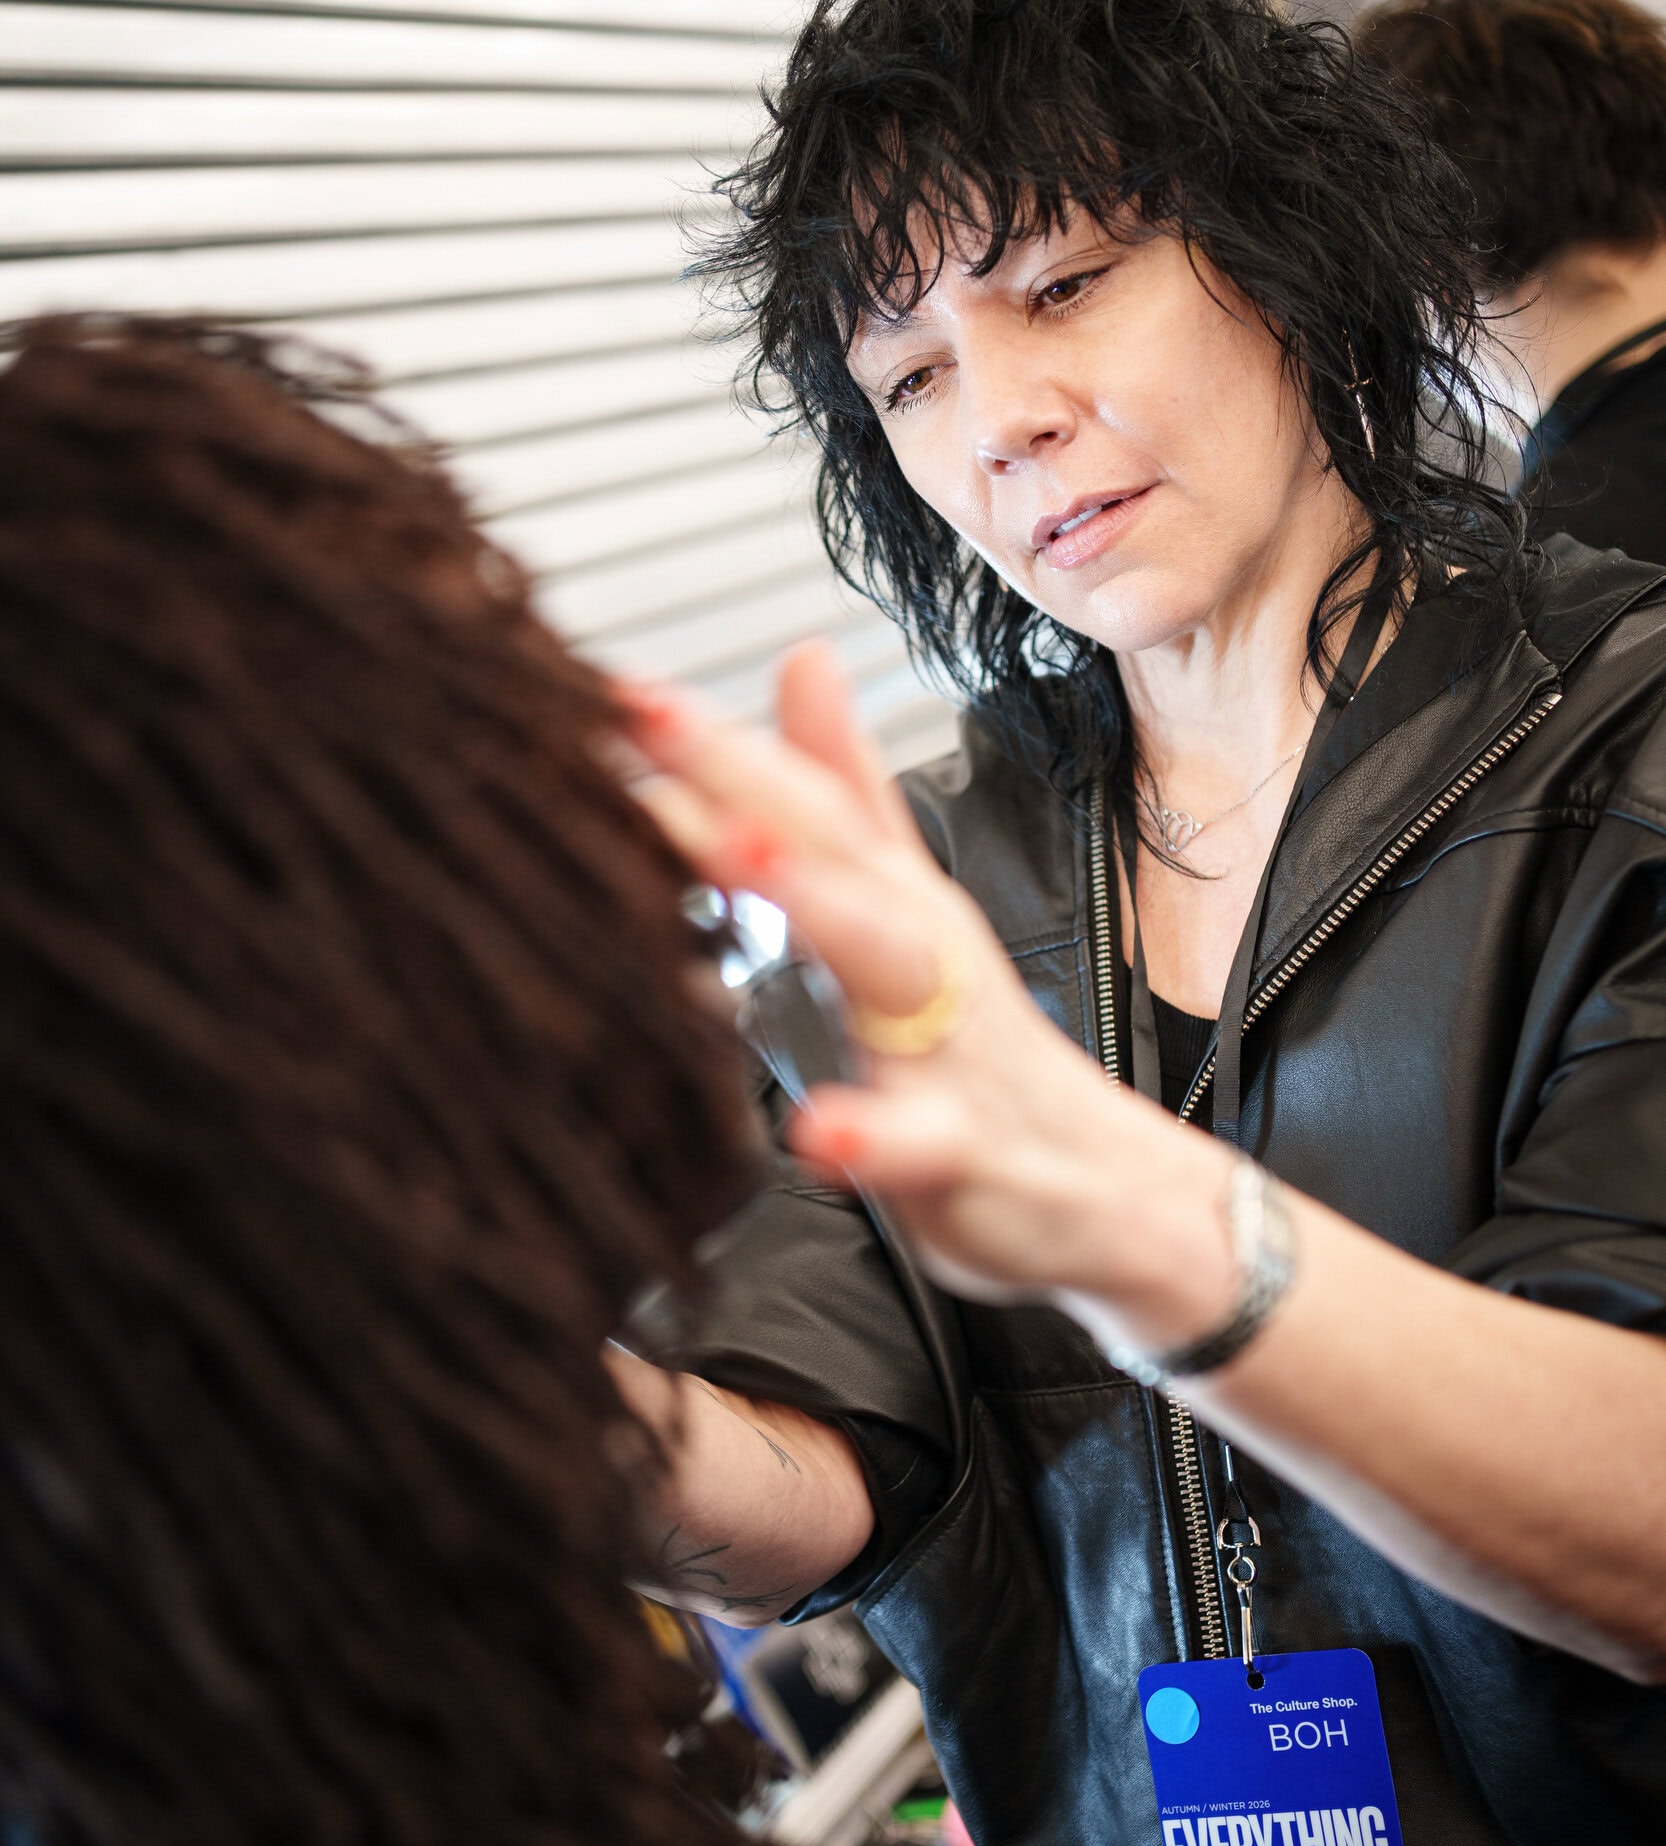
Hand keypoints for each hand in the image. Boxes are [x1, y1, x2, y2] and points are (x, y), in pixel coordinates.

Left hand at [625, 643, 1235, 1343]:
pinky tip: (817, 1132)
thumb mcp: (910, 906)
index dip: (707, 736)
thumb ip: (851, 793)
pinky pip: (921, 1141)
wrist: (1098, 1187)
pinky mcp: (964, 1146)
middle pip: (835, 844)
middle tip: (652, 714)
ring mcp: (944, 1044)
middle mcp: (916, 949)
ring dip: (816, 904)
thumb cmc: (978, 1051)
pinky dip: (871, 1136)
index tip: (608, 681)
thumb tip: (803, 659)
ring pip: (886, 962)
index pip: (796, 797)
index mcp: (891, 898)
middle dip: (744, 776)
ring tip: (741, 855)